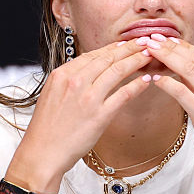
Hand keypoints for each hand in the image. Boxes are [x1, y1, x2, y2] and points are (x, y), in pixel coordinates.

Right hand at [8, 40, 153, 192]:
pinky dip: (137, 85)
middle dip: (130, 48)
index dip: (113, 47)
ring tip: (150, 55)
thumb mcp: (53, 94)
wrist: (43, 153)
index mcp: (62, 74)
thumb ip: (69, 80)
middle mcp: (75, 82)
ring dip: (137, 60)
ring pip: (118, 71)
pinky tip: (147, 80)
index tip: (127, 43)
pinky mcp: (99, 115)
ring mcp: (88, 98)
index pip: (93, 54)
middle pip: (108, 58)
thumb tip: (88, 70)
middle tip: (145, 41)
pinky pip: (123, 95)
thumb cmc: (47, 128)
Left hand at [140, 34, 193, 193]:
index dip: (185, 46)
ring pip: (189, 71)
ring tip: (148, 53)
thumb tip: (187, 67)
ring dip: (166, 59)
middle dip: (171, 47)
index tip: (166, 39)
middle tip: (151, 40)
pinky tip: (154, 79)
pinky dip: (167, 83)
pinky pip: (183, 93)